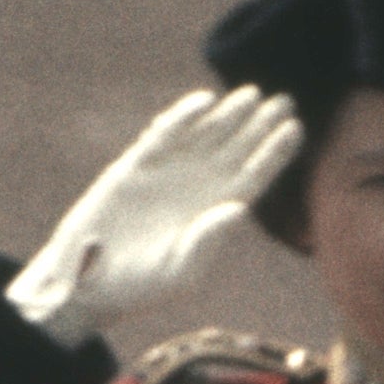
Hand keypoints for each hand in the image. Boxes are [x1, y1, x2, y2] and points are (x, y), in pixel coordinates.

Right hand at [9, 85, 300, 344]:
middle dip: (259, 125)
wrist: (87, 283)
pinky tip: (204, 102)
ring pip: (204, 137)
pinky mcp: (135, 167)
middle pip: (235, 150)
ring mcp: (166, 175)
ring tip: (252, 95)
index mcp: (214, 216)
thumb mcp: (179, 273)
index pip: (253, 178)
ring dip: (228, 116)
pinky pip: (164, 136)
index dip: (274, 153)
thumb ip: (208, 241)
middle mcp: (195, 191)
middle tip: (283, 100)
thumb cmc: (138, 288)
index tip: (296, 128)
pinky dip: (182, 118)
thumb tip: (239, 207)